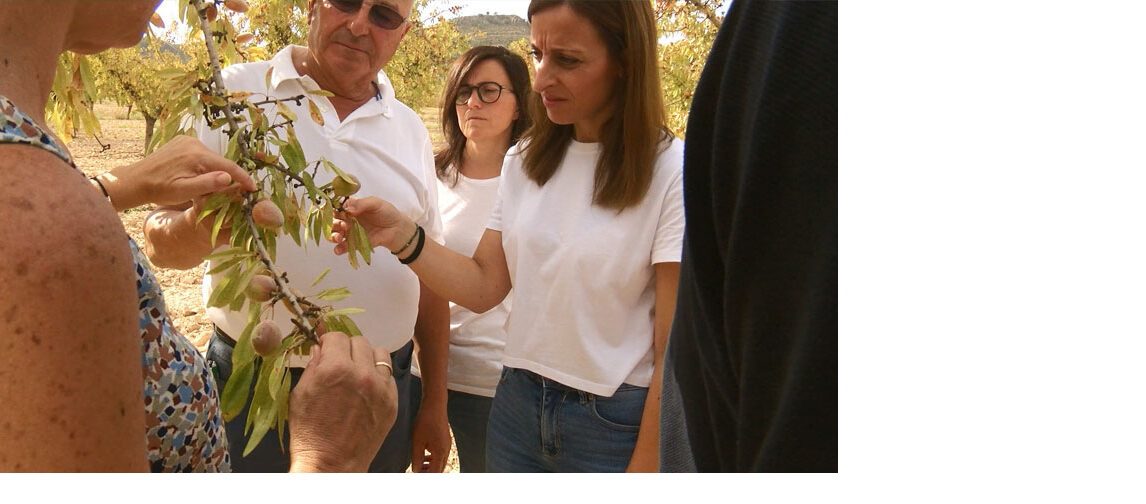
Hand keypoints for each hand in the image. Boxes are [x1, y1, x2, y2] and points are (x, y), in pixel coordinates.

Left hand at [99, 135, 255, 210]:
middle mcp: (194, 143)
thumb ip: (207, 184)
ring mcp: (187, 141)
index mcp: (197, 154)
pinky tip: (197, 177)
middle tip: (229, 194)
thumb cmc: (159, 189)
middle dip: (226, 177)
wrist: (135, 180)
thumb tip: (229, 177)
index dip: (243, 178)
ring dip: (214, 172)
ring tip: (210, 188)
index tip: (254, 189)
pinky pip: (201, 156)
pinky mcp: (182, 143)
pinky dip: (204, 167)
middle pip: (220, 162)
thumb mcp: (184, 191)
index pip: (228, 166)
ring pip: (211, 159)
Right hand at [288, 332, 396, 471]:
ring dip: (367, 358)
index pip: (337, 336)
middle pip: (360, 342)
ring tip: (358, 370)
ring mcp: (381, 388)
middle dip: (347, 348)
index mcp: (335, 369)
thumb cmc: (309, 431)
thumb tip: (320, 348)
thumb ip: (313, 366)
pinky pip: (389, 375)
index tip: (326, 347)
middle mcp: (361, 374)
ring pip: (379, 354)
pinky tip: (367, 387)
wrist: (331, 463)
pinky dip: (378, 376)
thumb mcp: (300, 394)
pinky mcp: (392, 402)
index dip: (329, 340)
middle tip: (340, 361)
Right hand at [331, 196, 416, 254]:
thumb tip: (347, 208)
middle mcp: (347, 220)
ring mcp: (350, 233)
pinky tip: (339, 249)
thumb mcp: (375, 203)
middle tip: (343, 225)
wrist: (397, 229)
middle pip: (332, 222)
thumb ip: (361, 204)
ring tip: (339, 237)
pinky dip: (338, 249)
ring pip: (334, 235)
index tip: (337, 212)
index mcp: (351, 208)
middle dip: (333, 224)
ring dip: (332, 236)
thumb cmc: (387, 213)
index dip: (332, 210)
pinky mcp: (354, 244)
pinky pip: (343, 247)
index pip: (335, 208)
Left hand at [409, 402, 451, 472]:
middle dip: (428, 473)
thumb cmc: (425, 422)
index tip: (415, 477)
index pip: (434, 472)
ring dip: (431, 466)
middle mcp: (446, 450)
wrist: (435, 405)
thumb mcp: (417, 441)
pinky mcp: (446, 440)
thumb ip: (416, 458)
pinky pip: (441, 454)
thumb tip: (415, 471)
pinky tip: (424, 455)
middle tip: (417, 473)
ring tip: (419, 465)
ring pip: (440, 462)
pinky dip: (433, 458)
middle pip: (439, 469)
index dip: (425, 476)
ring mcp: (447, 445)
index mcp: (440, 452)